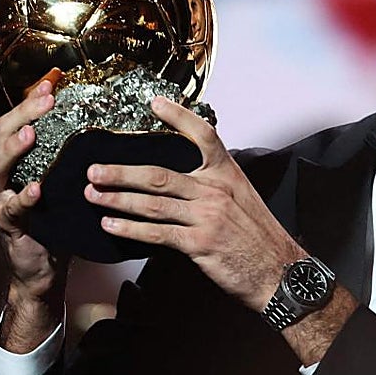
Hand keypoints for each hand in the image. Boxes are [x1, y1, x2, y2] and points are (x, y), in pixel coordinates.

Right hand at [0, 79, 69, 313]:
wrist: (44, 268)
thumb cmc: (55, 221)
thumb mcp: (65, 183)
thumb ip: (74, 158)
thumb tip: (106, 126)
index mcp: (16, 162)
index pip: (18, 121)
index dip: (32, 100)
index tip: (53, 80)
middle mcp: (2, 177)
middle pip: (1, 136)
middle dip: (22, 114)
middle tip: (45, 98)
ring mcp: (0, 200)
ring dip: (12, 150)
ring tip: (30, 136)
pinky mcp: (8, 226)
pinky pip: (12, 209)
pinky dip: (23, 198)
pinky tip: (36, 189)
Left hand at [85, 97, 303, 311]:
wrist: (281, 271)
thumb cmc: (260, 238)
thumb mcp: (243, 200)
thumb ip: (213, 187)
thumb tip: (181, 182)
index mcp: (227, 175)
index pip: (203, 135)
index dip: (179, 116)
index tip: (155, 103)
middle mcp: (215, 191)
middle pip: (160, 174)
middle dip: (122, 172)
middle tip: (94, 170)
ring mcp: (207, 216)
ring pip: (153, 203)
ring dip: (118, 199)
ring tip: (94, 195)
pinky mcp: (200, 243)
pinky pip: (157, 234)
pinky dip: (130, 230)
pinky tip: (111, 226)